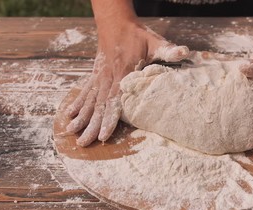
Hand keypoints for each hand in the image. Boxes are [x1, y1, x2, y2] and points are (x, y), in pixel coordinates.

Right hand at [65, 19, 188, 146]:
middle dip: (90, 126)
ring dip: (81, 117)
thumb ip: (168, 50)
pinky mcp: (95, 74)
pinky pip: (85, 91)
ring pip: (89, 100)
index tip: (103, 136)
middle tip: (82, 143)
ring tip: (70, 132)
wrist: (116, 22)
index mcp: (121, 74)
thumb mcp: (155, 41)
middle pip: (98, 106)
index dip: (109, 119)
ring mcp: (99, 76)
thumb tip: (184, 52)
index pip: (114, 101)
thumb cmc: (137, 35)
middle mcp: (107, 78)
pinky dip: (77, 103)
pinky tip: (69, 114)